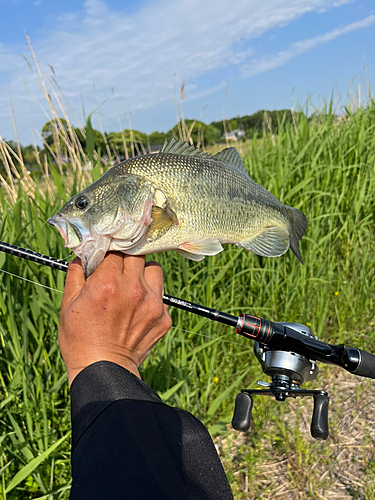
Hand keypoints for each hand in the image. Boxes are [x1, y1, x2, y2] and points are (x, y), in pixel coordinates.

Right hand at [59, 252, 171, 383]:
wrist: (104, 371)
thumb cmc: (80, 339)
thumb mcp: (68, 305)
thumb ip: (76, 275)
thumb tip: (82, 257)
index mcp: (108, 282)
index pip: (116, 250)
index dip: (110, 252)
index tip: (106, 258)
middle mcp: (134, 288)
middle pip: (138, 254)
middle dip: (127, 258)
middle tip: (119, 270)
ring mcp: (152, 303)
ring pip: (155, 270)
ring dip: (144, 272)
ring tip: (132, 285)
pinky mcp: (164, 317)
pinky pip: (161, 295)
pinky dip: (150, 296)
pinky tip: (137, 309)